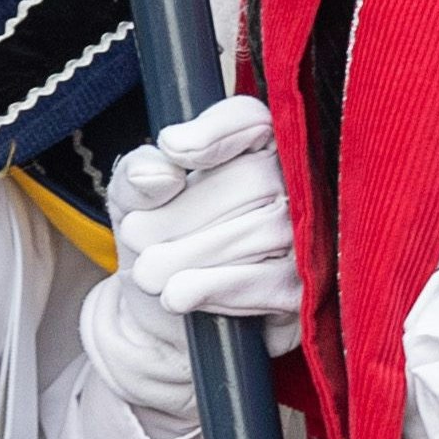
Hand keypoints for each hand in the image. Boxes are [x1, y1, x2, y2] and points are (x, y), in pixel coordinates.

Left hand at [83, 94, 304, 419]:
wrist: (161, 319)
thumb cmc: (156, 243)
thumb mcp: (131, 204)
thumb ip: (136, 178)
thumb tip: (160, 172)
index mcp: (254, 149)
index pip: (253, 119)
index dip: (216, 131)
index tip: (172, 148)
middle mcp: (293, 186)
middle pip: (254, 179)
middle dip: (185, 213)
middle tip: (136, 237)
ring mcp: (307, 237)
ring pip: (264, 231)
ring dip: (192, 255)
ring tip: (148, 274)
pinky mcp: (305, 290)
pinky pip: (273, 281)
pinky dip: (219, 287)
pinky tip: (178, 295)